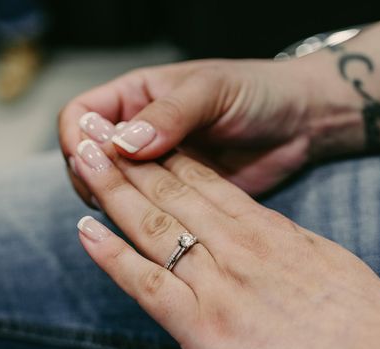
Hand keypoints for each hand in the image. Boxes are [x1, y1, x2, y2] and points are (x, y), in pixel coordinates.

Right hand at [60, 59, 319, 205]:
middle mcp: (139, 131)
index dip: (78, 138)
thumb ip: (168, 115)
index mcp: (137, 96)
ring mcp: (156, 166)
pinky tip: (148, 226)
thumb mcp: (211, 92)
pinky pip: (146, 209)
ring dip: (111, 201)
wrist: (301, 123)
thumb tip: (123, 144)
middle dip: (90, 175)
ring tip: (125, 211)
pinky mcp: (177, 195)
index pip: (81, 116)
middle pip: (88, 158)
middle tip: (103, 192)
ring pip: (112, 188)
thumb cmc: (257, 92)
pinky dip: (140, 218)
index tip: (89, 159)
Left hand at [71, 137, 379, 348]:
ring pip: (152, 226)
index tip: (136, 138)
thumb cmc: (365, 323)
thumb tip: (262, 241)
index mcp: (267, 230)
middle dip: (128, 160)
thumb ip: (282, 247)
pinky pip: (147, 283)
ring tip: (82, 162)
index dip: (164, 156)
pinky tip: (86, 230)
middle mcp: (237, 246)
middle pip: (171, 192)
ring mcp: (217, 284)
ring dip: (111, 190)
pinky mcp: (204, 328)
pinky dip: (112, 255)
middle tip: (93, 133)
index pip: (204, 181)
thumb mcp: (323, 262)